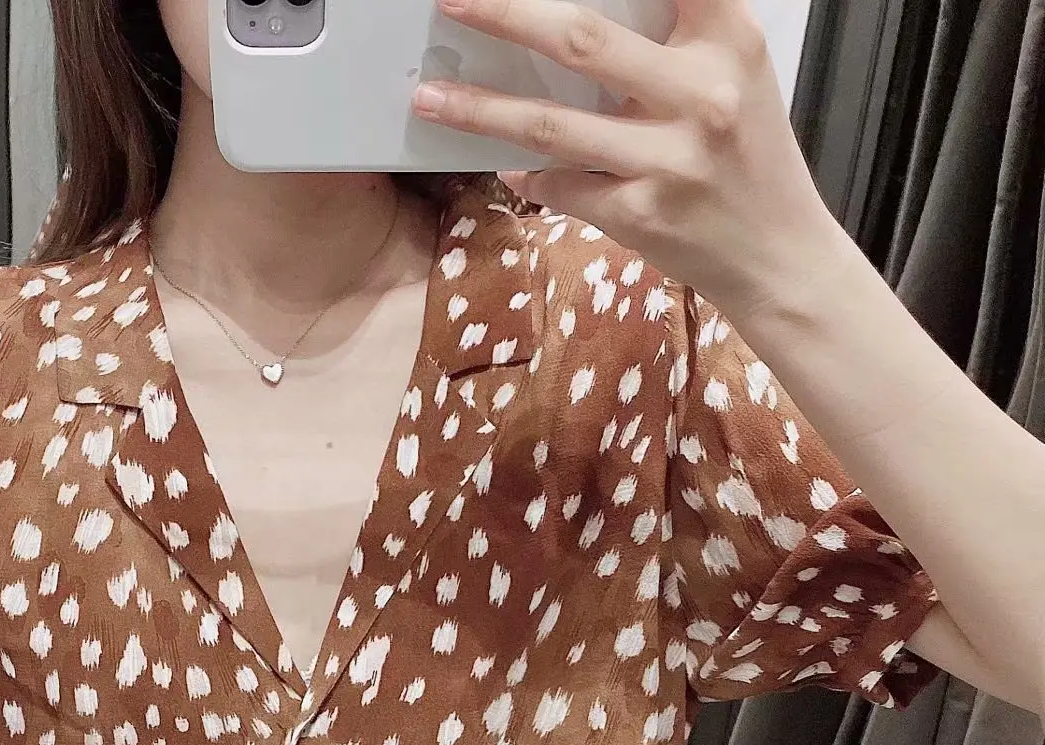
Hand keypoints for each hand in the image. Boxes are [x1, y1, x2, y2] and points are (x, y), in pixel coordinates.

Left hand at [411, 0, 850, 319]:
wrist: (780, 255)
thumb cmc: (748, 157)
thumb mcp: (733, 72)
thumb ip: (674, 36)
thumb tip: (572, 24)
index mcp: (729, 39)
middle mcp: (701, 93)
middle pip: (582, 40)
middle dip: (506, 15)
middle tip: (452, 2)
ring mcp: (668, 160)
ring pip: (551, 127)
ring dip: (479, 111)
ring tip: (428, 97)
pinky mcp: (641, 217)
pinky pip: (559, 187)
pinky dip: (526, 176)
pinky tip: (503, 167)